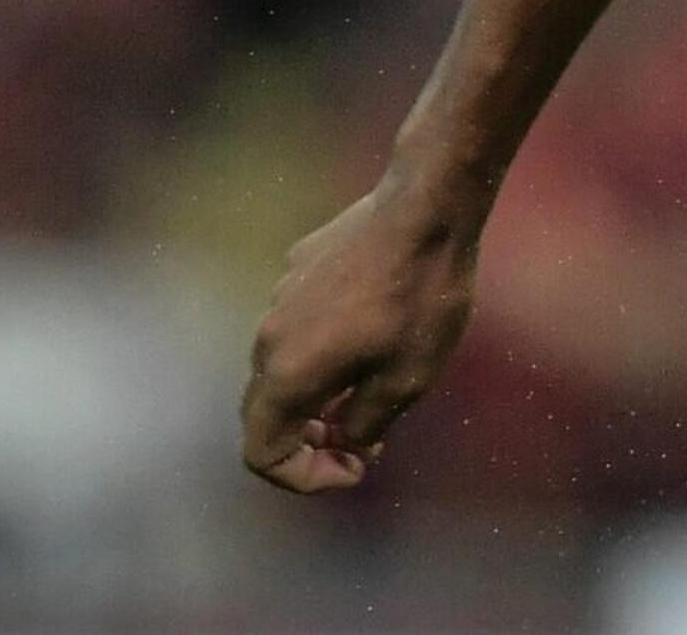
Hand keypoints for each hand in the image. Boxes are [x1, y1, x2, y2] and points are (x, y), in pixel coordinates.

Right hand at [239, 181, 481, 493]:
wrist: (425, 209)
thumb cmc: (420, 300)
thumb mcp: (406, 382)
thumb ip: (363, 425)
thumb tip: (345, 441)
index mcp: (285, 376)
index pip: (260, 454)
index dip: (304, 476)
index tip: (356, 466)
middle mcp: (266, 339)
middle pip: (267, 414)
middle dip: (311, 440)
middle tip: (365, 440)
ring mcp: (277, 298)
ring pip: (281, 368)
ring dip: (317, 395)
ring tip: (373, 388)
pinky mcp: (297, 267)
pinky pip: (299, 326)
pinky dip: (323, 351)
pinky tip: (373, 333)